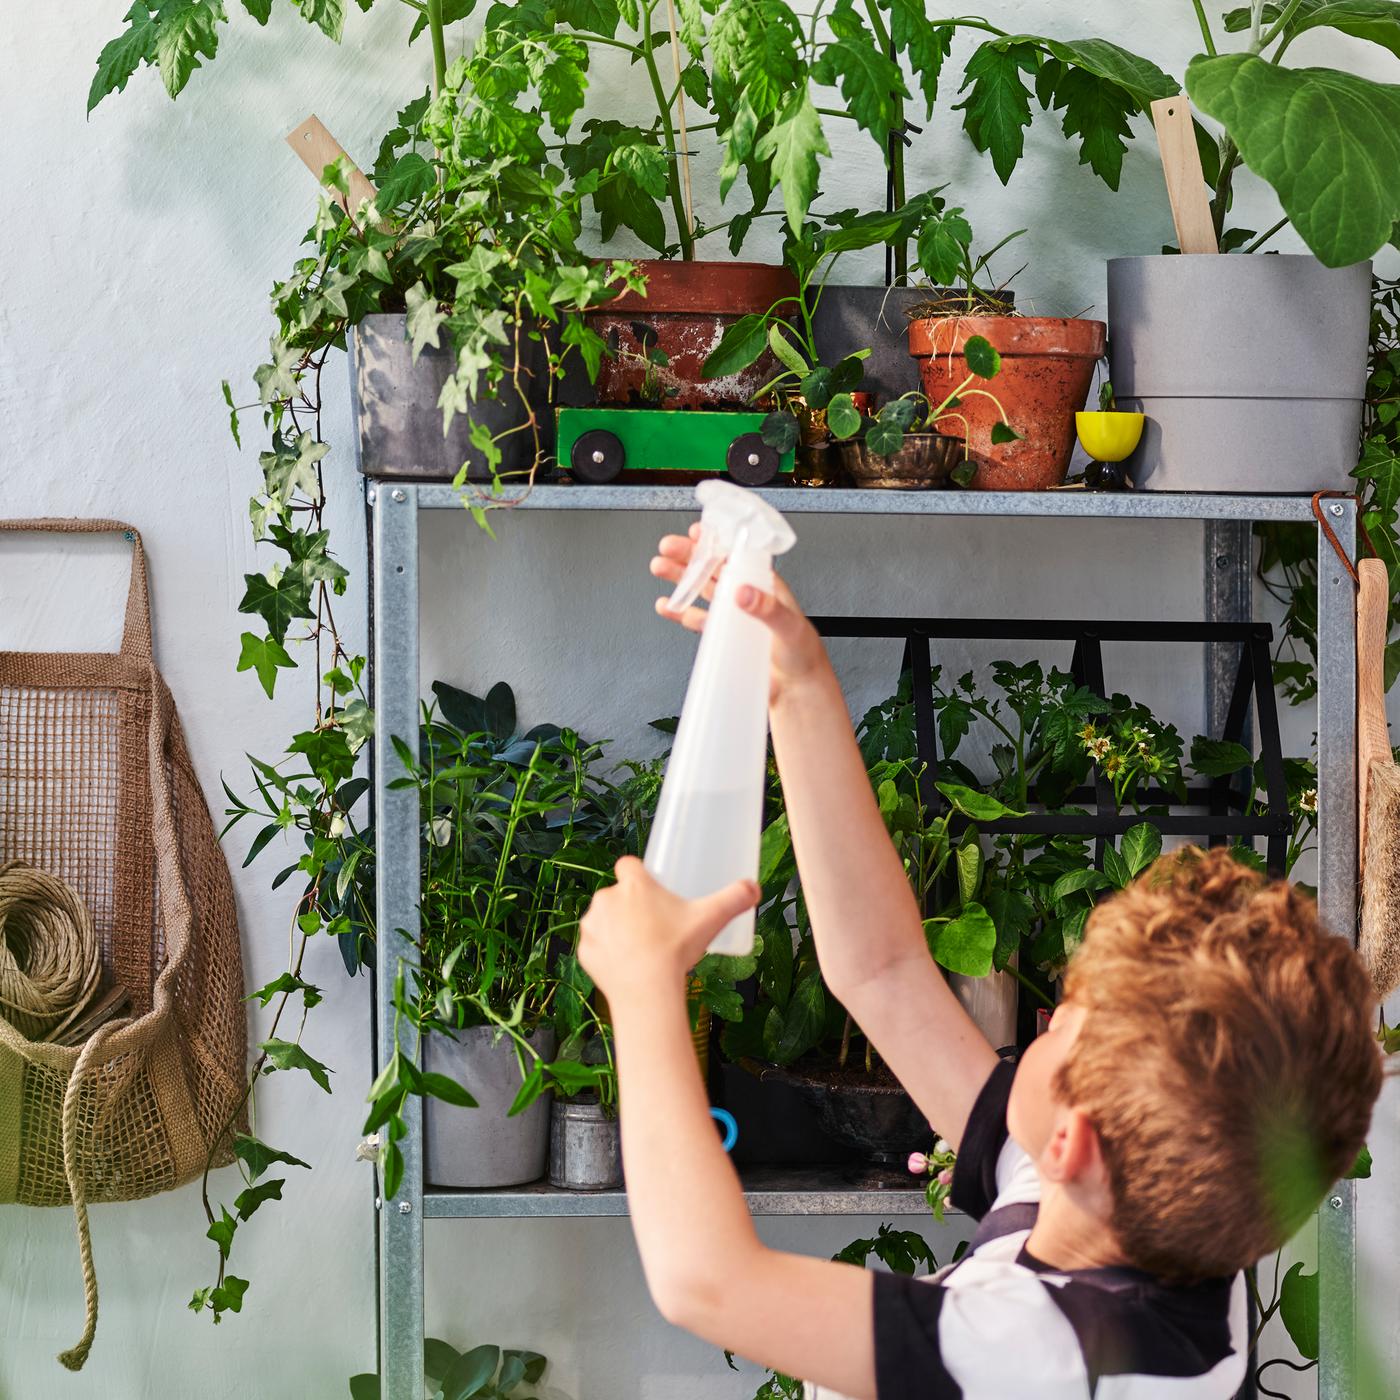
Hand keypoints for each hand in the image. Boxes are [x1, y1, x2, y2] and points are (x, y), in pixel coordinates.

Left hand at [579, 857, 758, 1006]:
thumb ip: (734, 898)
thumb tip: (755, 888)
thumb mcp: (710, 918)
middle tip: (654, 924)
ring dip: (615, 927)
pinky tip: (624, 963)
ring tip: (639, 945)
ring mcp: (592, 925)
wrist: (647, 990)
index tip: (650, 887)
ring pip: (602, 918)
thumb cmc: (675, 950)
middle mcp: (606, 899)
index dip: (638, 873)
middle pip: (617, 894)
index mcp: (633, 885)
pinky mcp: (584, 951)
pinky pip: (594, 946)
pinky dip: (605, 952)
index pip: (628, 864)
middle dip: (631, 906)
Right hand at [649, 525, 829, 703]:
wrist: (797, 689)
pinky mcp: (724, 636)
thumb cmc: (803, 655)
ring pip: (701, 589)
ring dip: (681, 578)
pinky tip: (667, 605)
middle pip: (713, 569)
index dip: (717, 542)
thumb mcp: (790, 627)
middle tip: (668, 548)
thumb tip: (743, 592)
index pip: (738, 556)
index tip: (698, 532)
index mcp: (765, 585)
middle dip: (689, 556)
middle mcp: (747, 596)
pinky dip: (680, 612)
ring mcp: (733, 616)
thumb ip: (767, 609)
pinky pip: (698, 620)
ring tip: (660, 567)